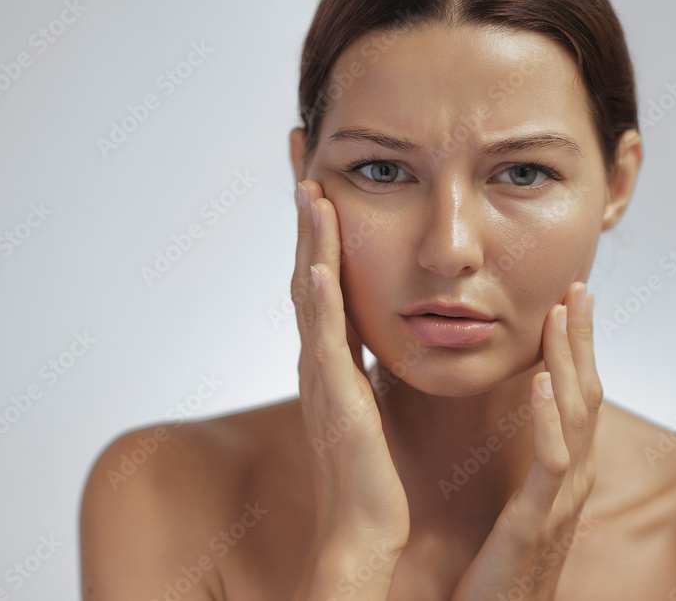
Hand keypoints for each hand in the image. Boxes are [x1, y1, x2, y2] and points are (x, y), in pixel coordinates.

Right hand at [291, 180, 409, 565]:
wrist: (363, 525)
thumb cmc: (369, 467)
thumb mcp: (367, 397)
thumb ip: (363, 359)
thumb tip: (374, 324)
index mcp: (330, 353)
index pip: (321, 271)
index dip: (317, 221)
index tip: (318, 170)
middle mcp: (318, 356)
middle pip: (306, 267)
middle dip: (305, 210)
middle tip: (301, 150)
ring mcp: (322, 377)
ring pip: (311, 295)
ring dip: (310, 242)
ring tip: (310, 188)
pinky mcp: (337, 402)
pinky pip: (326, 345)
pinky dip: (322, 304)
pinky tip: (320, 267)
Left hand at [450, 280, 601, 600]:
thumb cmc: (501, 568)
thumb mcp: (518, 503)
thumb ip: (525, 463)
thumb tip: (520, 422)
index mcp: (563, 470)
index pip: (577, 394)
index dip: (577, 346)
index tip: (570, 298)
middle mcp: (571, 479)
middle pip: (587, 394)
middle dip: (582, 339)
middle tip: (577, 287)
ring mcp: (560, 500)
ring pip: (576, 418)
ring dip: (569, 362)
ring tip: (560, 315)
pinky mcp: (536, 523)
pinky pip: (550, 464)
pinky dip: (549, 420)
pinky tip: (540, 383)